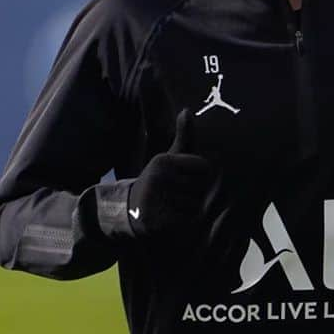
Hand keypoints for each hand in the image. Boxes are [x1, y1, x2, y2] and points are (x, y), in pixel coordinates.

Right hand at [127, 110, 213, 238]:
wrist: (128, 210)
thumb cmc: (159, 182)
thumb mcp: (170, 158)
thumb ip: (184, 136)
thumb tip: (186, 110)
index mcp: (164, 160)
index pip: (204, 167)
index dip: (199, 176)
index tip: (183, 179)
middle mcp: (158, 177)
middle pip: (202, 187)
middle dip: (194, 194)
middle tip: (174, 195)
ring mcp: (156, 199)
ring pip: (196, 205)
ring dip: (188, 210)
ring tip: (170, 206)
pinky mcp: (156, 219)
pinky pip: (187, 221)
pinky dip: (183, 223)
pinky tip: (169, 219)